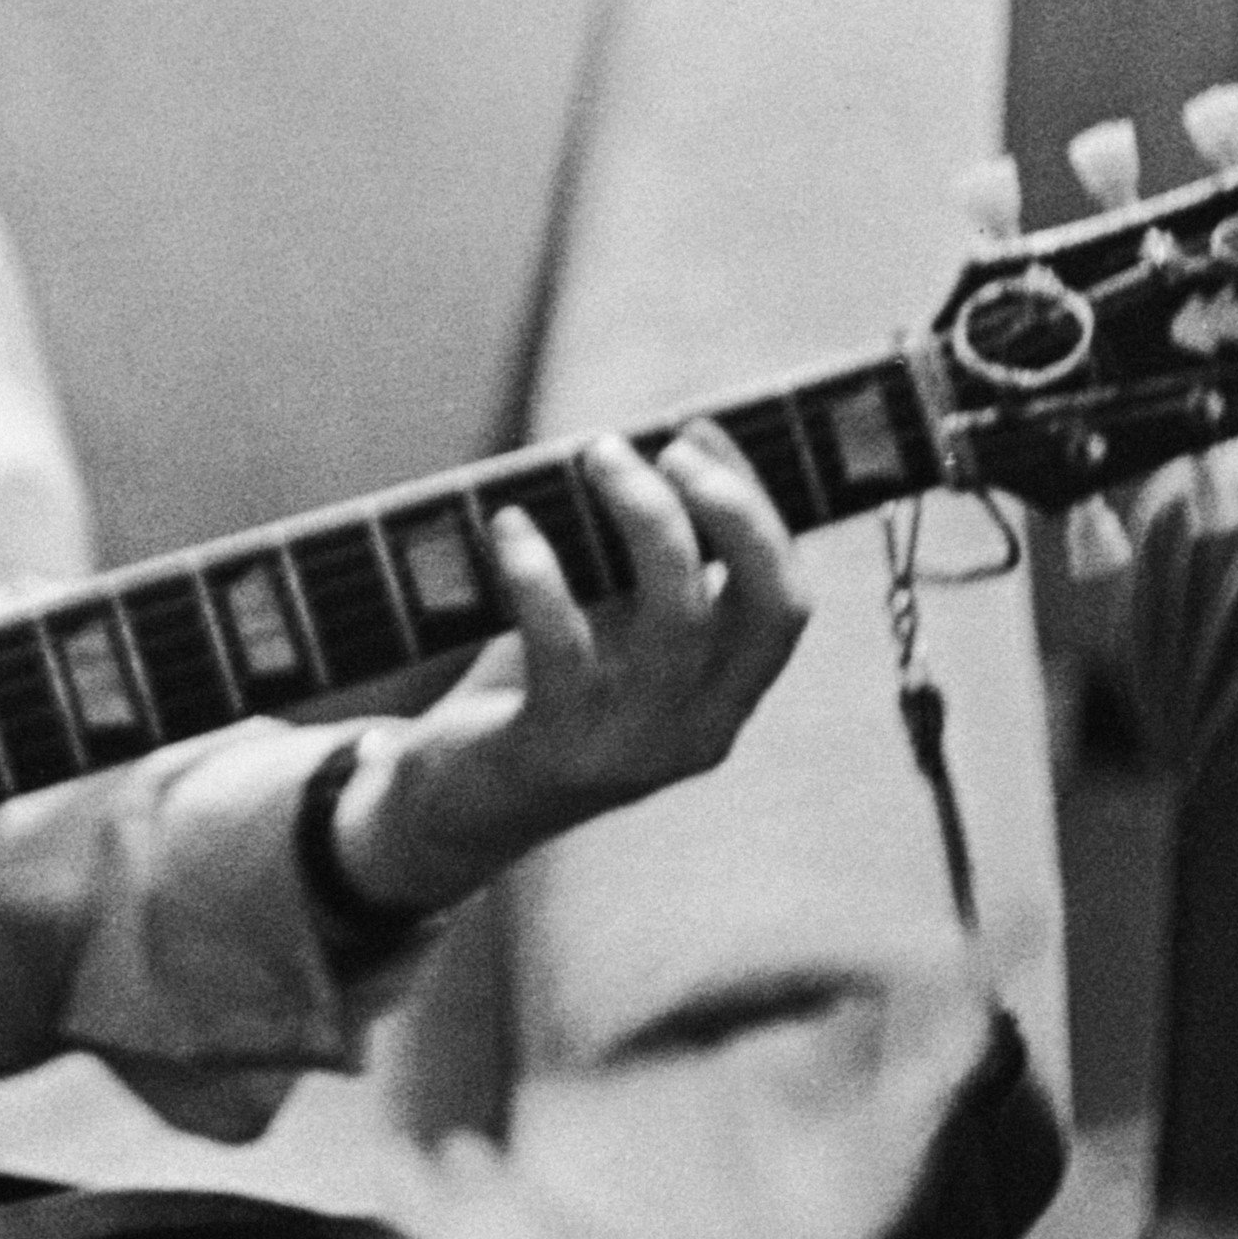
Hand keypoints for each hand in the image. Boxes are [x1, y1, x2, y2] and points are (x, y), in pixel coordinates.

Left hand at [331, 421, 809, 915]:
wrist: (452, 805)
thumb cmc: (532, 696)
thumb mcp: (604, 634)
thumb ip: (636, 573)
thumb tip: (649, 454)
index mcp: (726, 698)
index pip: (785, 601)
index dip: (759, 509)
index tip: (703, 433)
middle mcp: (700, 728)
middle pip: (764, 607)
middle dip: (731, 510)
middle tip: (663, 446)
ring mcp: (634, 747)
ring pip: (675, 617)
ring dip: (640, 519)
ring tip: (591, 456)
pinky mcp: (556, 750)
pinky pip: (563, 648)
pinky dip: (540, 574)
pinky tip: (510, 525)